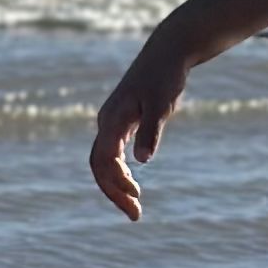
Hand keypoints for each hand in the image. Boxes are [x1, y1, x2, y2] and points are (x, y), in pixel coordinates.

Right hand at [87, 26, 192, 220]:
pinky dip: (120, 171)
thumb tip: (142, 161)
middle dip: (114, 192)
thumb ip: (151, 132)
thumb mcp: (161, 105)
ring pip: (105, 160)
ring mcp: (113, 121)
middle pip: (99, 166)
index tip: (136, 202)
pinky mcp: (123, 120)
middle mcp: (107, 122)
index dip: (116, 185)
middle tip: (135, 215)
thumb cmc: (165, 77)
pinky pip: (113, 152)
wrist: (168, 52)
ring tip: (135, 205)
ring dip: (116, 184)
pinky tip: (133, 182)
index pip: (104, 162)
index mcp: (112, 120)